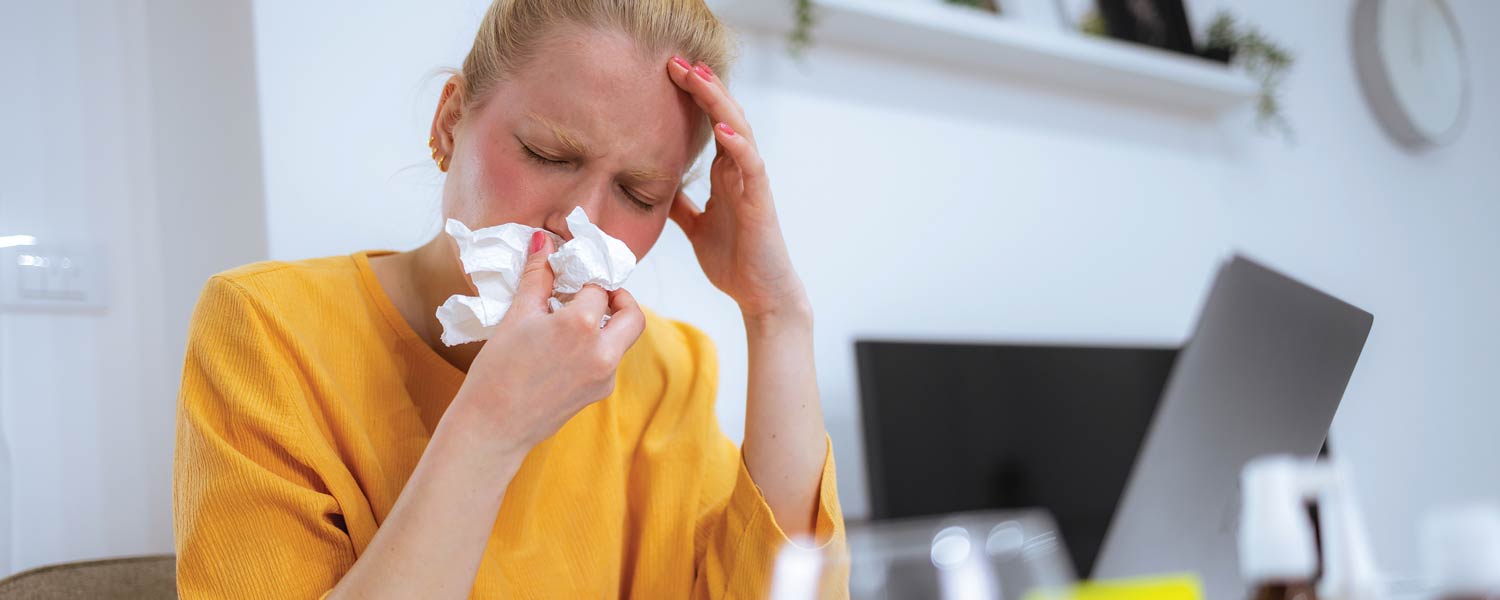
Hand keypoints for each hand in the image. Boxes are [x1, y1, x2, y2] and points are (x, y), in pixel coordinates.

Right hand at [450, 232, 645, 456]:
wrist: (492, 427)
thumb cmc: (497, 371)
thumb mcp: (517, 316)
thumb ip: (538, 277)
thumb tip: (544, 240)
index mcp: (582, 325)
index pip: (598, 286)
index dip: (585, 275)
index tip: (573, 273)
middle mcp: (603, 351)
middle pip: (632, 314)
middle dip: (618, 299)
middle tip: (593, 294)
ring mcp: (605, 376)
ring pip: (623, 339)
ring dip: (607, 324)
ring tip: (572, 321)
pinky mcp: (600, 392)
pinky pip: (609, 360)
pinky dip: (596, 347)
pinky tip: (564, 350)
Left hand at [666, 56, 810, 321]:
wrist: (761, 295)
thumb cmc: (734, 261)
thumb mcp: (696, 227)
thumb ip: (681, 204)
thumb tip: (656, 187)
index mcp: (726, 174)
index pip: (709, 124)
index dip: (692, 97)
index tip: (667, 72)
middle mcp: (740, 171)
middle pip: (724, 116)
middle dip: (702, 87)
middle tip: (677, 61)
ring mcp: (752, 183)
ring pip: (739, 130)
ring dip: (719, 103)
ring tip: (699, 77)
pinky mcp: (761, 201)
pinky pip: (751, 165)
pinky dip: (737, 144)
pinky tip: (721, 128)